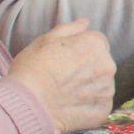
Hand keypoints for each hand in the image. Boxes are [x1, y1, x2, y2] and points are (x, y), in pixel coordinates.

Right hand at [4, 19, 115, 133]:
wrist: (26, 104)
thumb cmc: (32, 68)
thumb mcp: (45, 40)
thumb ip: (70, 29)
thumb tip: (85, 22)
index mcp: (96, 44)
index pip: (97, 42)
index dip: (80, 50)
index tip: (65, 60)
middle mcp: (107, 65)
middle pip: (101, 63)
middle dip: (87, 68)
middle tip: (63, 77)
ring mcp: (107, 90)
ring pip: (101, 85)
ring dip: (89, 87)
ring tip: (65, 93)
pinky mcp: (103, 110)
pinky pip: (99, 105)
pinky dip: (87, 106)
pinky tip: (69, 106)